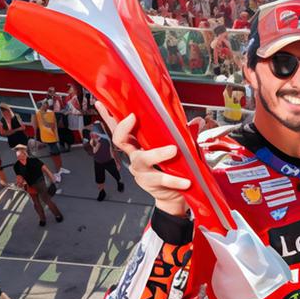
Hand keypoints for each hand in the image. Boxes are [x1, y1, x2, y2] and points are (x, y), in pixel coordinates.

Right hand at [97, 101, 189, 216]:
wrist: (176, 194)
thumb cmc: (174, 166)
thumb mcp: (178, 146)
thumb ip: (182, 134)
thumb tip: (197, 120)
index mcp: (138, 143)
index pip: (121, 128)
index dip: (108, 117)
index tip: (102, 104)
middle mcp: (135, 155)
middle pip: (121, 140)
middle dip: (124, 128)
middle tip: (133, 117)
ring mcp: (140, 170)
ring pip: (142, 159)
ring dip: (158, 153)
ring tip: (173, 150)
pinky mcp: (150, 183)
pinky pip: (160, 179)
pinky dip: (174, 180)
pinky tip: (185, 181)